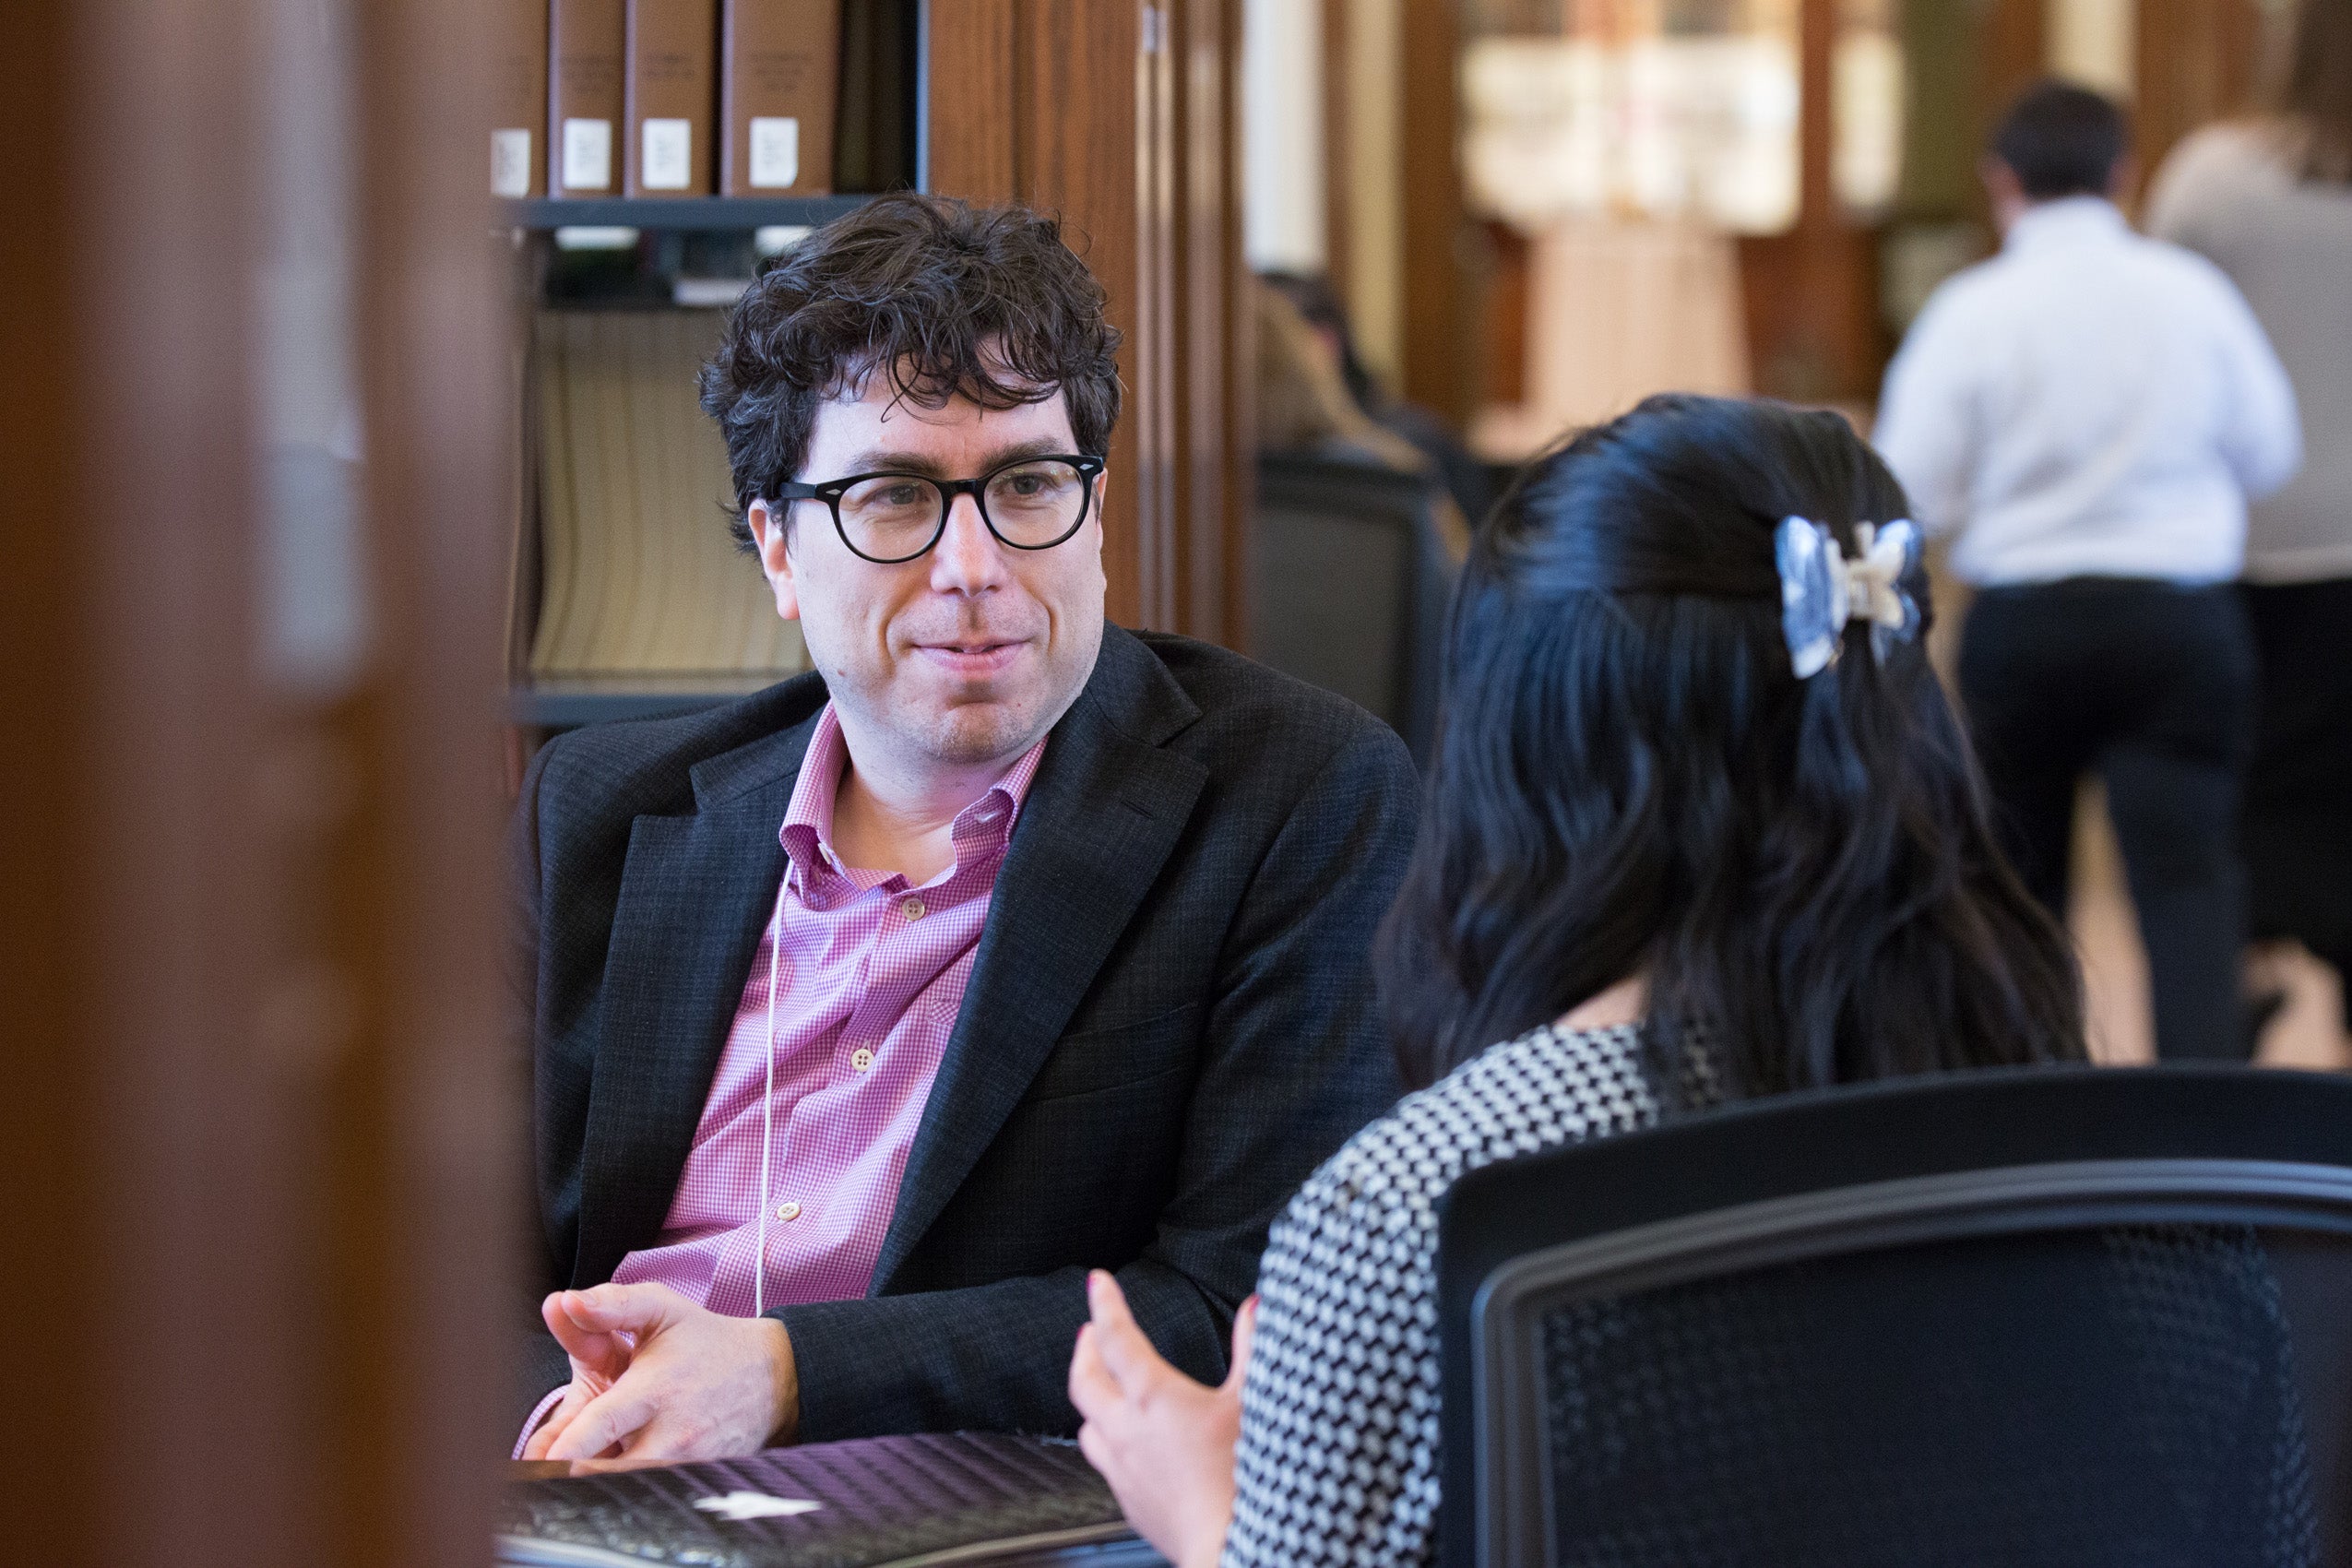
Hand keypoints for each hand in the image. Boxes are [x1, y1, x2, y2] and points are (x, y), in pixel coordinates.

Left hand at [523, 1282, 798, 1464]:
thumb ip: (610, 1305)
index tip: (540, 1459)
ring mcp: (683, 1463)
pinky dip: (628, 1484)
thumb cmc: (706, 1342)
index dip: (565, 1448)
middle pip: (607, 1472)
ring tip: (572, 1469)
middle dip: (571, 1473)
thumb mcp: (661, 1308)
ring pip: (627, 1486)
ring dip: (598, 1478)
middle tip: (542, 1472)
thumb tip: (563, 1302)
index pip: (600, 1427)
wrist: (772, 1377)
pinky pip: (650, 1491)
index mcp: (653, 1390)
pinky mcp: (693, 1480)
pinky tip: (613, 1470)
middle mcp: (669, 1434)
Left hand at [1069, 1269, 1255, 1567]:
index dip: (1105, 1303)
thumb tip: (1255, 1306)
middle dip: (1086, 1348)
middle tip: (1091, 1330)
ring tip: (1103, 1387)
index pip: (1117, 1337)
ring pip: (1087, 1423)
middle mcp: (1127, 1429)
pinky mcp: (1128, 1500)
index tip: (1097, 1281)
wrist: (1230, 1548)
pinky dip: (1107, 1439)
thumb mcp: (1254, 1403)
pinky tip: (1125, 1443)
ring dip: (1092, 1398)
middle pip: (1085, 1378)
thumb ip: (1251, 1348)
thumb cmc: (1246, 1478)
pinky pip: (1103, 1460)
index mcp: (1154, 1397)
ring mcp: (1122, 1467)